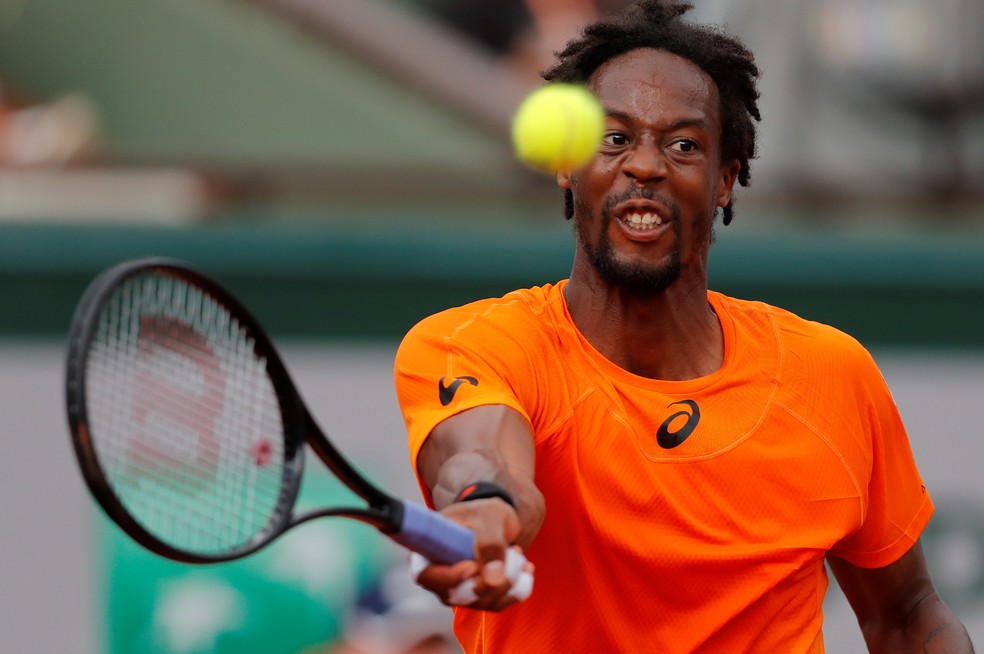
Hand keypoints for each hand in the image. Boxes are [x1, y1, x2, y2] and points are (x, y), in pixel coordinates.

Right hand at [409, 498, 534, 610]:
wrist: (495, 520)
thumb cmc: (484, 512)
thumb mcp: (489, 517)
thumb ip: (490, 543)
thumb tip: (492, 580)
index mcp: (428, 550)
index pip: (426, 576)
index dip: (448, 578)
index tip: (473, 566)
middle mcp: (439, 575)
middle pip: (458, 595)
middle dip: (491, 579)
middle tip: (513, 551)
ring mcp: (457, 590)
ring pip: (482, 601)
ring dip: (509, 580)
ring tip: (518, 551)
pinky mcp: (478, 597)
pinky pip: (498, 604)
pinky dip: (518, 588)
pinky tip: (527, 568)